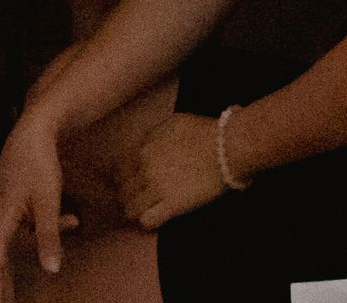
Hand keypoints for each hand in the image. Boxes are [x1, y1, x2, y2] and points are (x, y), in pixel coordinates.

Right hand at [0, 113, 79, 300]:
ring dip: (42, 236)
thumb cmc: (38, 164)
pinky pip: (17, 228)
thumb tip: (51, 270)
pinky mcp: (1, 207)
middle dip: (18, 272)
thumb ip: (48, 237)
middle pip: (4, 255)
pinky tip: (63, 217)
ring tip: (70, 219)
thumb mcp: (48, 201)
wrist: (32, 132)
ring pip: (16, 240)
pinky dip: (38, 227)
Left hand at [122, 111, 229, 229]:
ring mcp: (157, 187)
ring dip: (136, 212)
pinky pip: (148, 221)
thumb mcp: (172, 124)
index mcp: (143, 147)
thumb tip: (145, 145)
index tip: (129, 186)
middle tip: (136, 202)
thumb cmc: (204, 131)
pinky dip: (149, 222)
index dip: (123, 180)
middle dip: (126, 198)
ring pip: (131, 209)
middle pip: (122, 192)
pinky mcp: (172, 205)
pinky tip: (157, 219)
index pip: (118, 171)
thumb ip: (153, 136)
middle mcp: (145, 167)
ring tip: (145, 213)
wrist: (228, 147)